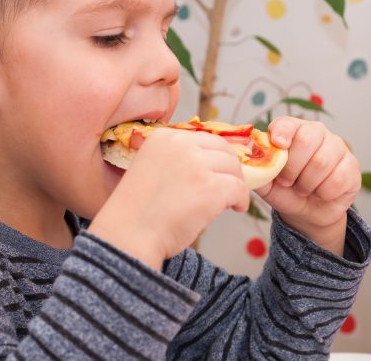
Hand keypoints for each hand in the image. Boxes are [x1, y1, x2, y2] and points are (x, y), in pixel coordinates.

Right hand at [89, 128, 249, 269]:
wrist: (129, 234)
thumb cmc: (137, 210)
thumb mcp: (150, 168)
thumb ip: (176, 159)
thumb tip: (209, 162)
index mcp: (163, 136)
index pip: (204, 138)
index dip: (216, 156)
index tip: (218, 170)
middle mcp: (180, 144)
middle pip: (223, 150)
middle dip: (229, 169)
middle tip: (229, 185)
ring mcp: (196, 165)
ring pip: (234, 169)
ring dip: (235, 185)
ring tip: (230, 200)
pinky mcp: (210, 187)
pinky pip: (239, 188)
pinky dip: (241, 199)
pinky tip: (236, 208)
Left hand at [255, 117, 360, 254]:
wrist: (308, 211)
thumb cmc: (284, 190)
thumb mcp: (265, 182)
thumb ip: (255, 168)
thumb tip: (243, 159)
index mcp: (292, 131)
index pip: (287, 123)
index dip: (282, 132)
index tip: (278, 145)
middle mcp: (316, 133)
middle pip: (306, 139)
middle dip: (292, 167)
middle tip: (286, 181)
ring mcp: (337, 147)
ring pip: (321, 162)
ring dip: (306, 183)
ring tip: (302, 188)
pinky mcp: (352, 165)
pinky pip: (338, 179)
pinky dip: (324, 192)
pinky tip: (320, 193)